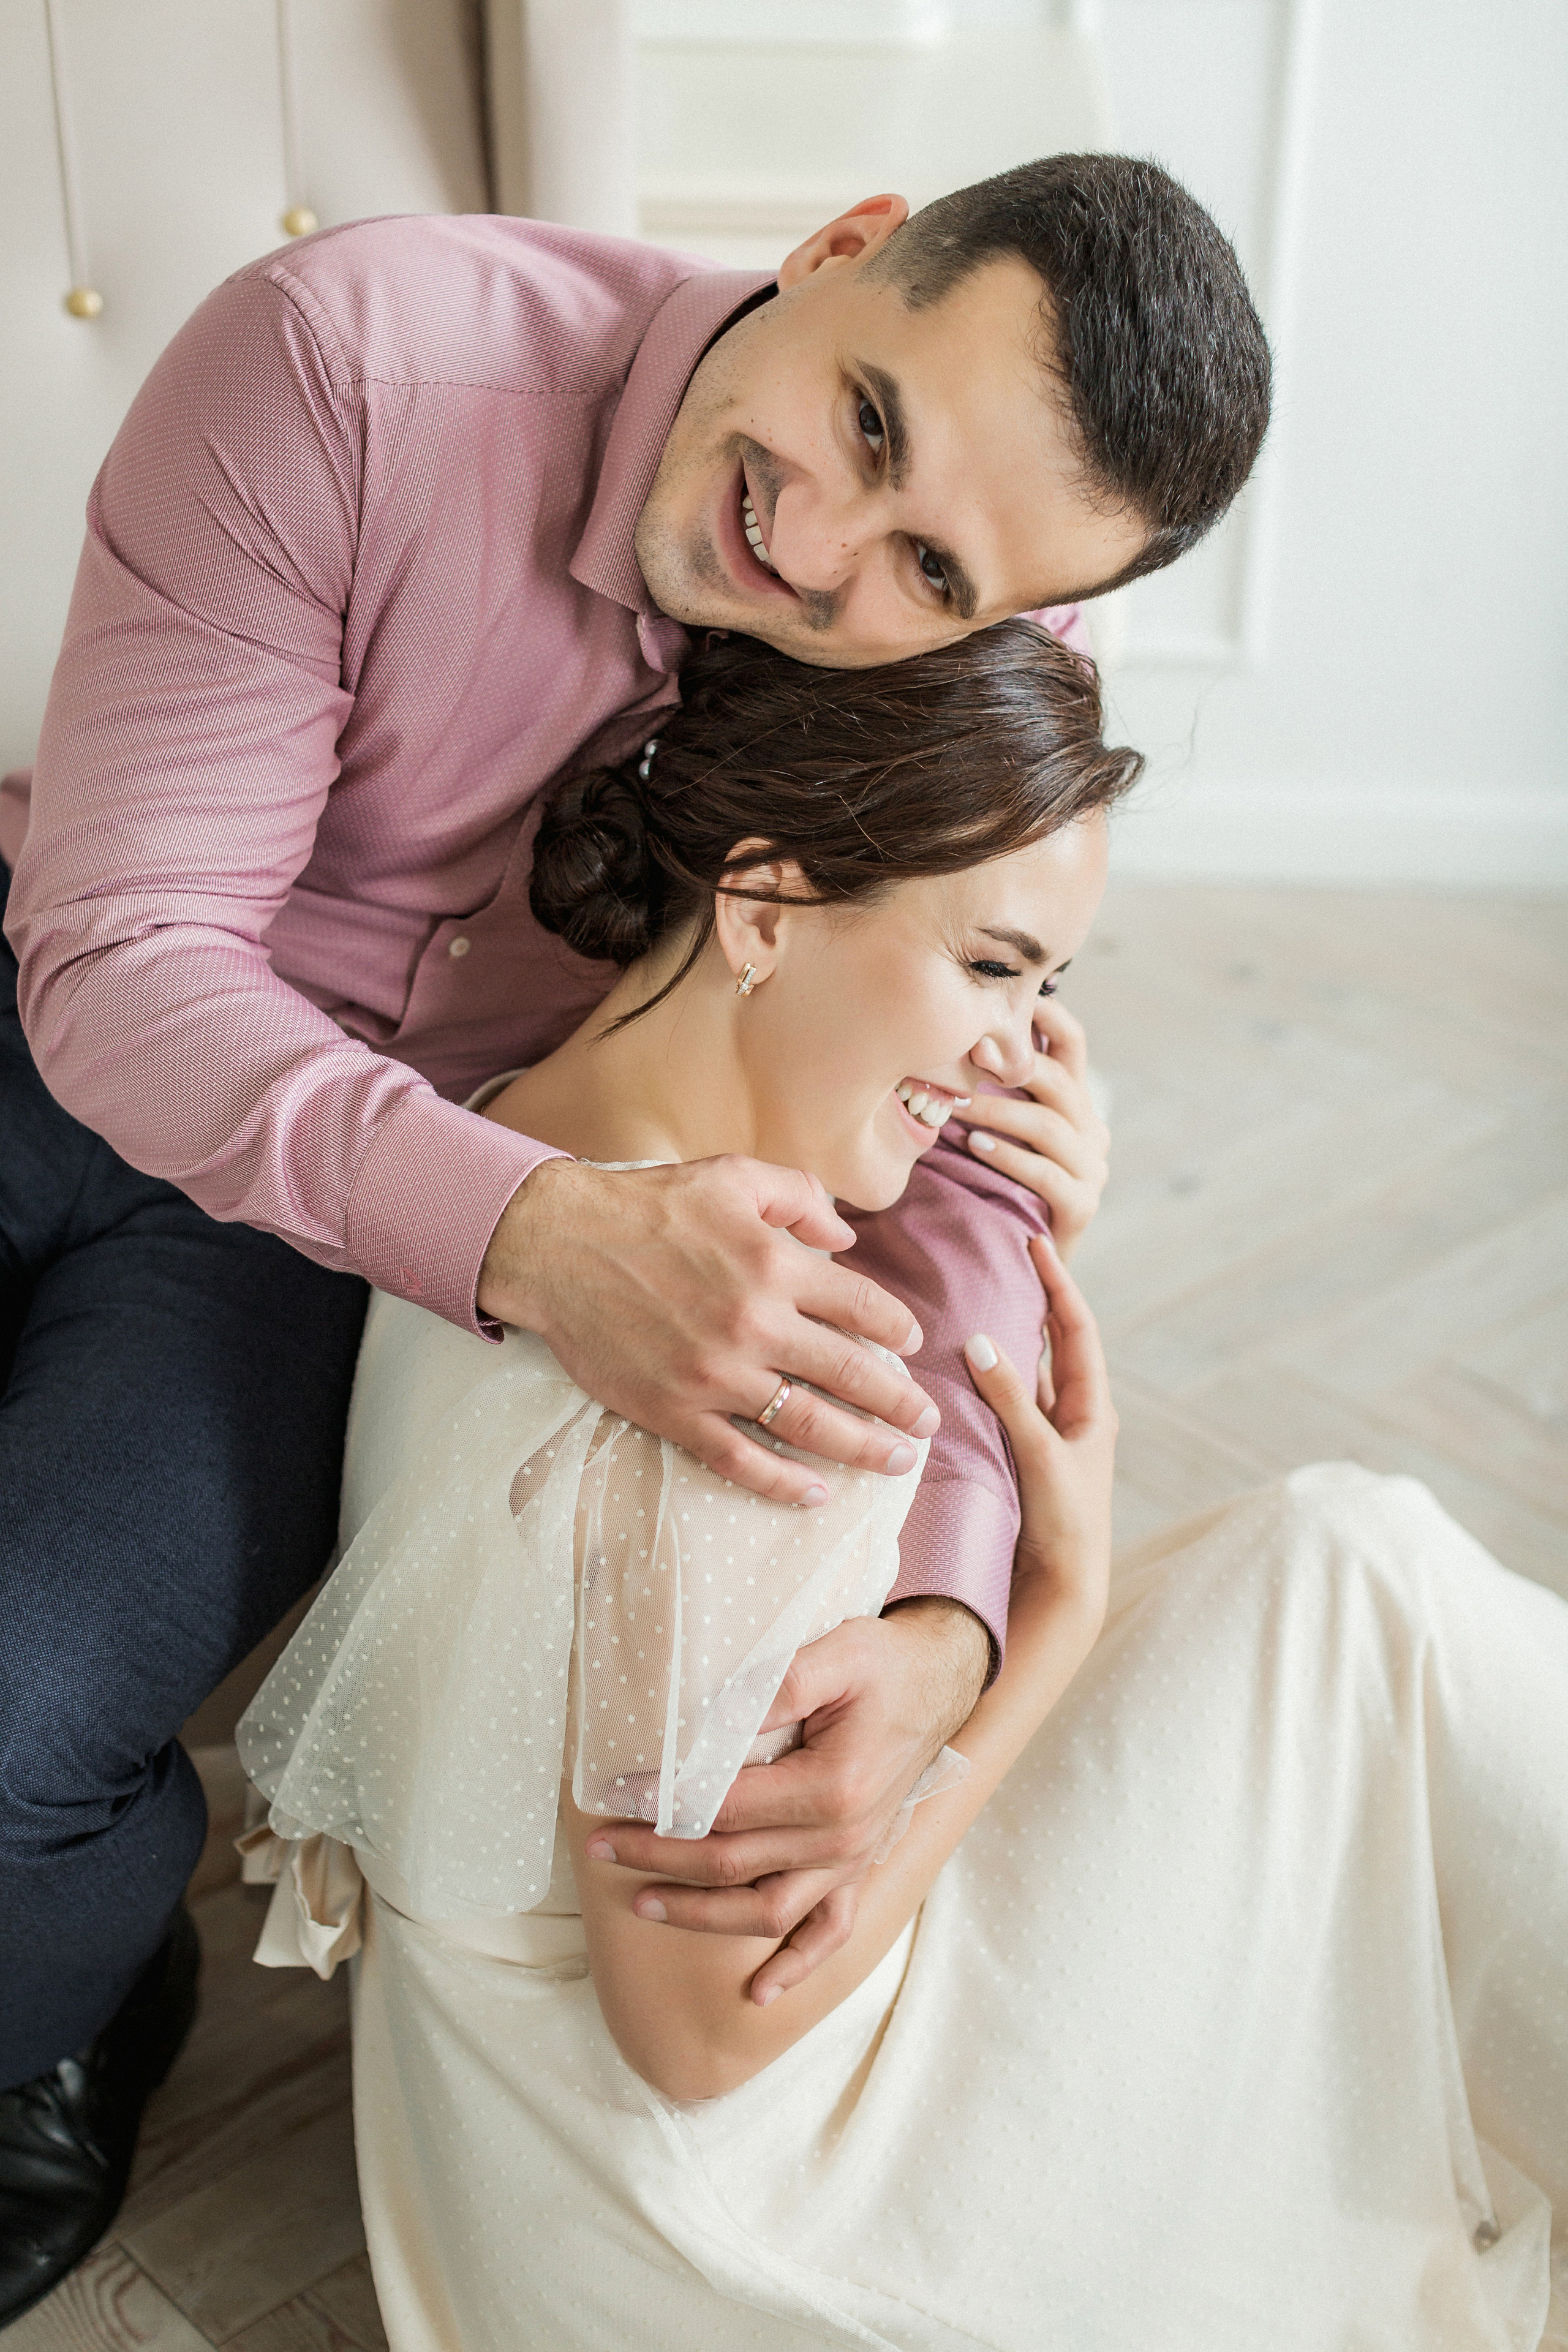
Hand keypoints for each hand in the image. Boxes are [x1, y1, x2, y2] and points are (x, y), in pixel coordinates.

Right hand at [479, 1154, 938, 1506]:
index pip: (862, 1306)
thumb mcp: (732, 1175)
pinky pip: (739, 1459)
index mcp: (774, 1265)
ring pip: (807, 1424)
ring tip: (896, 1460)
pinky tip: (815, 1493)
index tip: (911, 1344)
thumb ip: (799, 1198)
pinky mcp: (673, 1411)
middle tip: (926, 1423)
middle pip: (851, 1374)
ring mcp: (714, 1375)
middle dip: (899, 1403)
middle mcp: (754, 1324)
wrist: (556, 1244)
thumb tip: (846, 1238)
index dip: (897, 1329)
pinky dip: (782, 1483)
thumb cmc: (645, 1204)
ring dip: (861, 1447)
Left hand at [582, 1595, 989, 2000]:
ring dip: (699, 1915)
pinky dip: (794, 1967)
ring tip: (641, 1904)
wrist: (938, 1681)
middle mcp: (843, 1839)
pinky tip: (757, 1990)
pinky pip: (828, 1933)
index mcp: (833, 1789)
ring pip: (764, 1911)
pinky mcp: (857, 1869)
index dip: (665, 1808)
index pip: (726, 1809)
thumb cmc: (882, 1665)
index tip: (616, 1798)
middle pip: (733, 1865)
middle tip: (601, 1847)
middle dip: (659, 1859)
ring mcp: (851, 1862)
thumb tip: (705, 1725)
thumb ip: (772, 1688)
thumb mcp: (834, 1654)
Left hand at [956, 998, 1108, 1256]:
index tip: (1005, 999)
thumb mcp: (998, 1127)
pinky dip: (1007, 1157)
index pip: (1072, 1043)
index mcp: (1075, 1102)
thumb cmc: (997, 1183)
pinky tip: (974, 1147)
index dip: (1046, 1015)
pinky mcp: (1081, 1205)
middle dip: (1007, 1065)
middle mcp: (1091, 1129)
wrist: (1021, 1257)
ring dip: (995, 1112)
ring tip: (954, 1107)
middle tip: (963, 1052)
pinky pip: (1044, 1173)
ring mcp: (1091, 1168)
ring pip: (1046, 1125)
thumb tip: (953, 1034)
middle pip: (1056, 1080)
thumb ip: (993, 1087)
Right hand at [963, 1232, 1114, 1638]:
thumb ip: (1011, 1399)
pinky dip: (985, 1381)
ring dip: (1004, 1339)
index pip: (1076, 1328)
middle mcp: (1073, 1416)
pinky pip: (1003, 1405)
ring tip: (973, 1299)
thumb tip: (981, 1340)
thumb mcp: (1041, 1455)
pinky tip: (958, 1366)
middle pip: (1052, 1343)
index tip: (1035, 1241)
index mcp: (1092, 1408)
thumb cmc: (1066, 1524)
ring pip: (1024, 1373)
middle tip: (1001, 1259)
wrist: (1063, 1589)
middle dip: (1030, 1300)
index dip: (1057, 1283)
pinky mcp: (1021, 1457)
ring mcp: (1047, 1437)